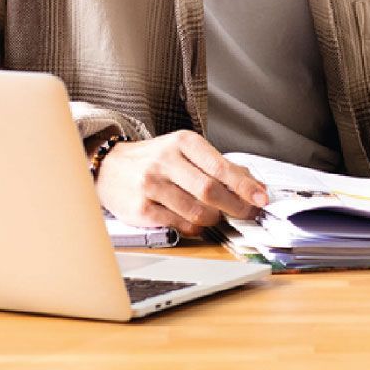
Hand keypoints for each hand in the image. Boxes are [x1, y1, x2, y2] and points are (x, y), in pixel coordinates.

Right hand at [95, 130, 269, 234]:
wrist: (109, 167)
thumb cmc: (153, 160)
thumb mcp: (184, 151)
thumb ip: (218, 165)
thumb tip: (253, 184)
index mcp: (182, 142)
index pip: (220, 165)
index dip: (244, 185)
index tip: (261, 198)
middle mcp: (165, 161)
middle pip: (210, 190)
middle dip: (236, 206)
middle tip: (247, 213)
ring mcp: (151, 185)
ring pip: (197, 211)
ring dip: (214, 218)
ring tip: (216, 215)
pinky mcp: (142, 208)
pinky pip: (180, 225)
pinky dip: (194, 227)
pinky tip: (194, 220)